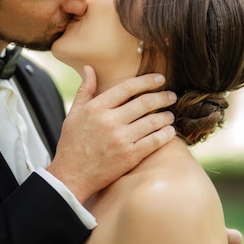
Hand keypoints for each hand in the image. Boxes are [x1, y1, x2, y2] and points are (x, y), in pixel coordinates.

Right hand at [48, 66, 175, 202]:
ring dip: (166, 116)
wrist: (71, 176)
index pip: (127, 87)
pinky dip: (165, 134)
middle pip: (144, 102)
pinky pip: (154, 141)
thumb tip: (89, 68)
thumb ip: (85, 90)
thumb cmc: (72, 143)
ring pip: (152, 121)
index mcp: (96, 108)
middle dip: (162, 97)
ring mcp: (121, 139)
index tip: (160, 79)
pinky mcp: (129, 157)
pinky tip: (169, 131)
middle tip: (171, 96)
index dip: (147, 81)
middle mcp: (109, 121)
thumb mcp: (73, 113)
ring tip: (170, 114)